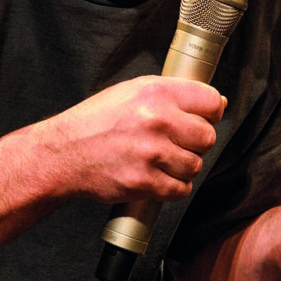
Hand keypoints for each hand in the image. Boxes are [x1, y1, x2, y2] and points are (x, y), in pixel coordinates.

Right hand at [36, 75, 225, 205]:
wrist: (62, 154)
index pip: (211, 101)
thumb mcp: (131, 92)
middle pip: (207, 137)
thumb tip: (218, 104)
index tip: (201, 119)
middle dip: (195, 143)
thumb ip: (173, 94)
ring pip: (195, 165)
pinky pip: (180, 189)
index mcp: (155, 92)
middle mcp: (156, 120)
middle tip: (175, 143)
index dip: (210, 113)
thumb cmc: (95, 122)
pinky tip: (154, 176)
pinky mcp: (145, 181)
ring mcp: (151, 153)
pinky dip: (171, 187)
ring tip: (158, 160)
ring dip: (181, 167)